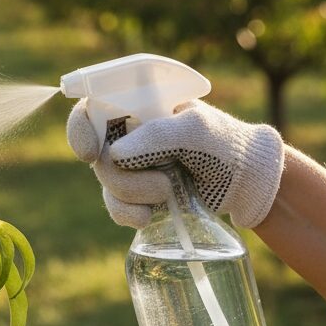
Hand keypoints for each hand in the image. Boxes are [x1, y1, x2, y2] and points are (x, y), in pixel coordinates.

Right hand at [66, 99, 284, 228]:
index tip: (90, 152)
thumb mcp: (195, 130)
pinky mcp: (136, 194)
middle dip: (123, 175)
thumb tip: (114, 154)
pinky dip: (127, 213)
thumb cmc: (224, 143)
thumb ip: (156, 135)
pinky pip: (114, 206)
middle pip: (96, 155)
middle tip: (162, 181)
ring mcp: (130, 166)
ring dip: (133, 194)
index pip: (90, 110)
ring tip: (169, 193)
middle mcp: (127, 135)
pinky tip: (148, 217)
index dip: (79, 129)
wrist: (245, 182)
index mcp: (137, 108)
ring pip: (105, 183)